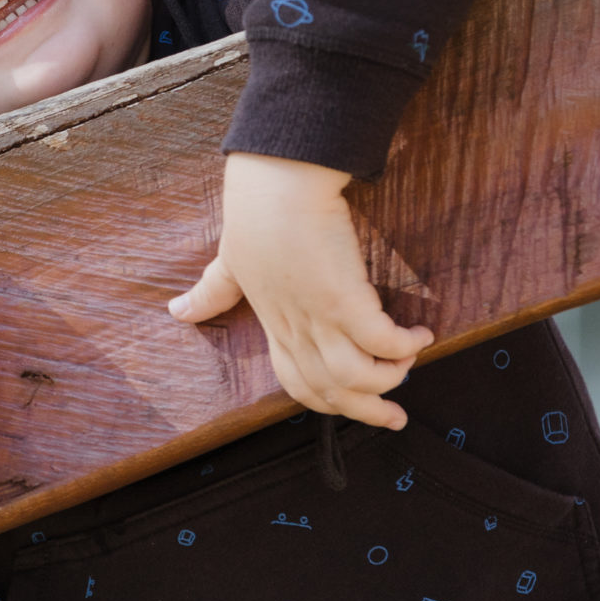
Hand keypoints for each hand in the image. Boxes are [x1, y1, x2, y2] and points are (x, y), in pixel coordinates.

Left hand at [167, 153, 433, 428]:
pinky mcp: (343, 298)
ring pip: (356, 377)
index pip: (297, 383)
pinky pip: (381, 341)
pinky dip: (404, 345)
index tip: (353, 404)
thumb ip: (211, 291)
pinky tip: (422, 334)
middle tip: (396, 417)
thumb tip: (177, 312)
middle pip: (331, 391)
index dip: (327, 401)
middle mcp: (296, 330)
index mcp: (274, 324)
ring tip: (409, 363)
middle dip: (368, 411)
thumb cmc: (254, 214)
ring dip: (389, 379)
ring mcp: (318, 317)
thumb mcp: (229, 261)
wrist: (275, 183)